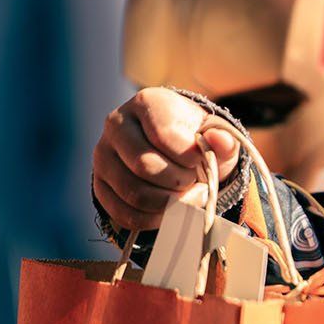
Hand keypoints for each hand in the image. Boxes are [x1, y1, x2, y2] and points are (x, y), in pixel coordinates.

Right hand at [92, 88, 241, 231]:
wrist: (172, 152)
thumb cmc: (194, 140)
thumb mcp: (214, 137)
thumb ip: (223, 141)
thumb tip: (220, 140)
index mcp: (146, 103)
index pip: (164, 135)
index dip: (190, 156)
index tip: (201, 160)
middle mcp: (116, 125)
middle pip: (145, 166)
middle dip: (179, 181)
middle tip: (197, 181)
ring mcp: (103, 156)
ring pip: (134, 193)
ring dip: (170, 204)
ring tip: (188, 196)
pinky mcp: (100, 185)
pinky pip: (125, 214)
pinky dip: (155, 220)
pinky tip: (173, 212)